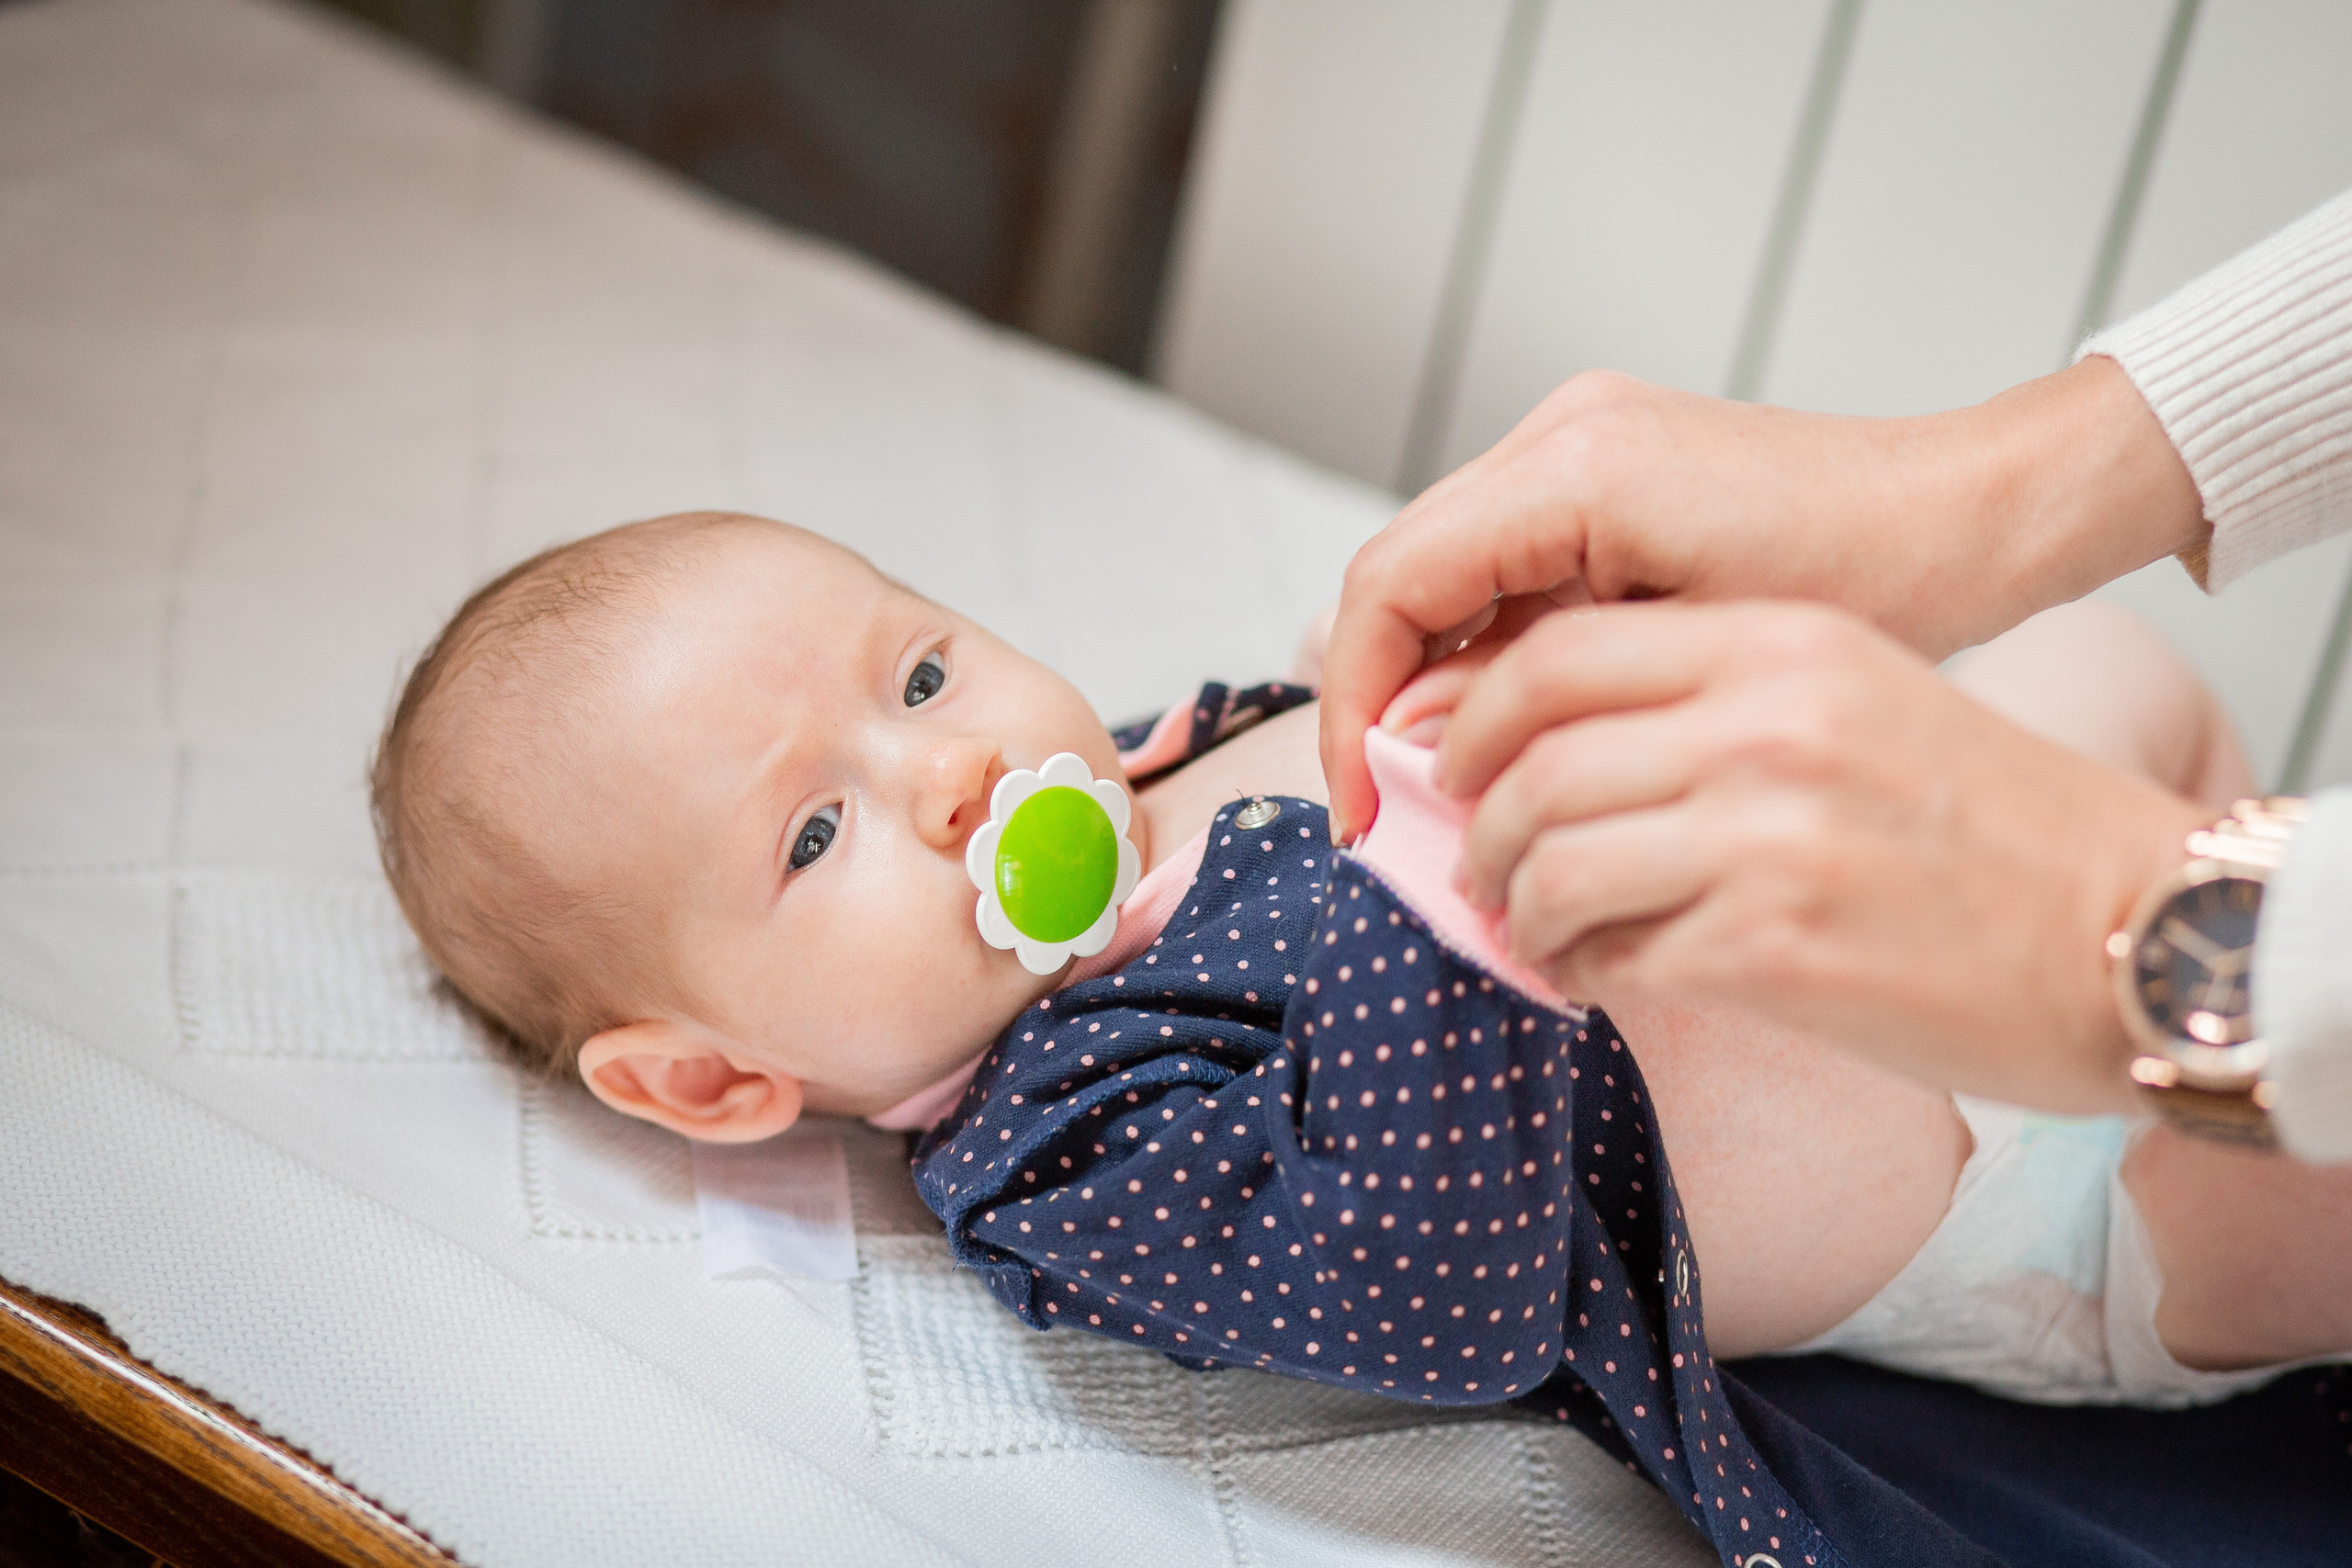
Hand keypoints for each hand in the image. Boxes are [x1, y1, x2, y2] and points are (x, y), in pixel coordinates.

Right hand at [1318, 359, 2202, 840]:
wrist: (1970, 510)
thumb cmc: (1879, 577)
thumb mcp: (1697, 663)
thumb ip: (1542, 695)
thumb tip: (1418, 743)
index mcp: (1576, 470)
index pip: (1388, 586)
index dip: (1351, 705)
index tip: (1365, 810)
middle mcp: (1558, 434)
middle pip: (1393, 575)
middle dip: (1372, 700)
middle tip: (1383, 816)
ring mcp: (1573, 443)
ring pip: (1432, 573)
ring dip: (1420, 679)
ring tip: (1440, 789)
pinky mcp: (1597, 473)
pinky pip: (1491, 565)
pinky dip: (1476, 650)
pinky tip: (1504, 732)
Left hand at [1434, 599, 2209, 1113]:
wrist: (2135, 929)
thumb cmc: (1992, 825)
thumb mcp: (1855, 697)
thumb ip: (1713, 698)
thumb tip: (1546, 742)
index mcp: (1781, 644)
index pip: (1558, 657)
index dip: (1474, 718)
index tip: (1453, 767)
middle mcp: (1767, 725)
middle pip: (1531, 763)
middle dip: (1477, 829)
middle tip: (1481, 870)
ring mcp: (1768, 837)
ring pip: (1549, 864)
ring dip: (1521, 911)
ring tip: (1540, 932)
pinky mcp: (1774, 950)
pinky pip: (1608, 957)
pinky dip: (1579, 974)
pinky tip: (1602, 976)